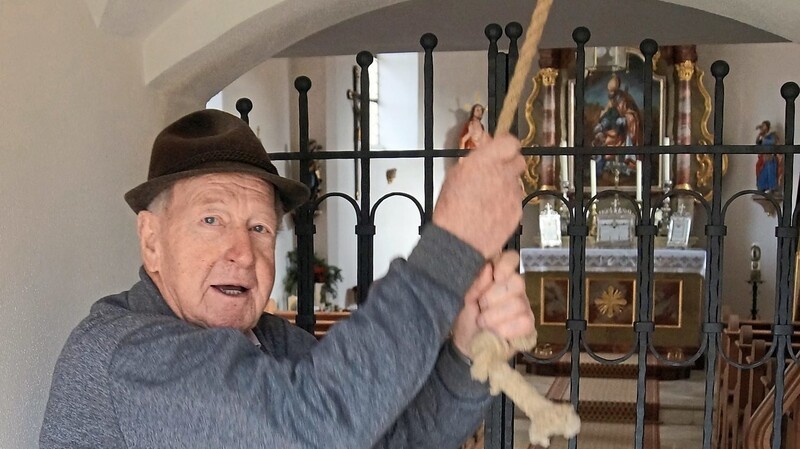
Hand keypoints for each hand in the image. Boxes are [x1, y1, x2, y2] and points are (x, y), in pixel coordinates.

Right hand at [433, 133, 524, 258]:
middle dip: (510, 165)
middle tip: (498, 173)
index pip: (510, 142)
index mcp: (485, 161)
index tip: (504, 149)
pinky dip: (508, 204)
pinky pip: (517, 201)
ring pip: (517, 182)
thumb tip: (483, 159)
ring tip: (490, 198)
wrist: (458, 240)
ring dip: (507, 186)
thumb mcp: (454, 176)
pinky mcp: (517, 211)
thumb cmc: (451, 211)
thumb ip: (475, 163)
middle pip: (519, 160)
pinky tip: (493, 211)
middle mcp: (503, 174)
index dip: (507, 146)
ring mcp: (513, 194)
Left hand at [452, 251, 535, 357]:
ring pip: (518, 304)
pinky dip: (505, 329)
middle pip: (517, 282)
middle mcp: (514, 288)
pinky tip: (495, 332)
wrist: (467, 345)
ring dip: (495, 316)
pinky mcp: (528, 325)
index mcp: (498, 276)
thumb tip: (487, 268)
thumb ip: (475, 283)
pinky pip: (524, 322)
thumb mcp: (464, 298)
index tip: (495, 276)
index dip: (506, 264)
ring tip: (483, 322)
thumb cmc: (466, 317)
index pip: (511, 258)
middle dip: (493, 297)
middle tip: (480, 307)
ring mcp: (523, 306)